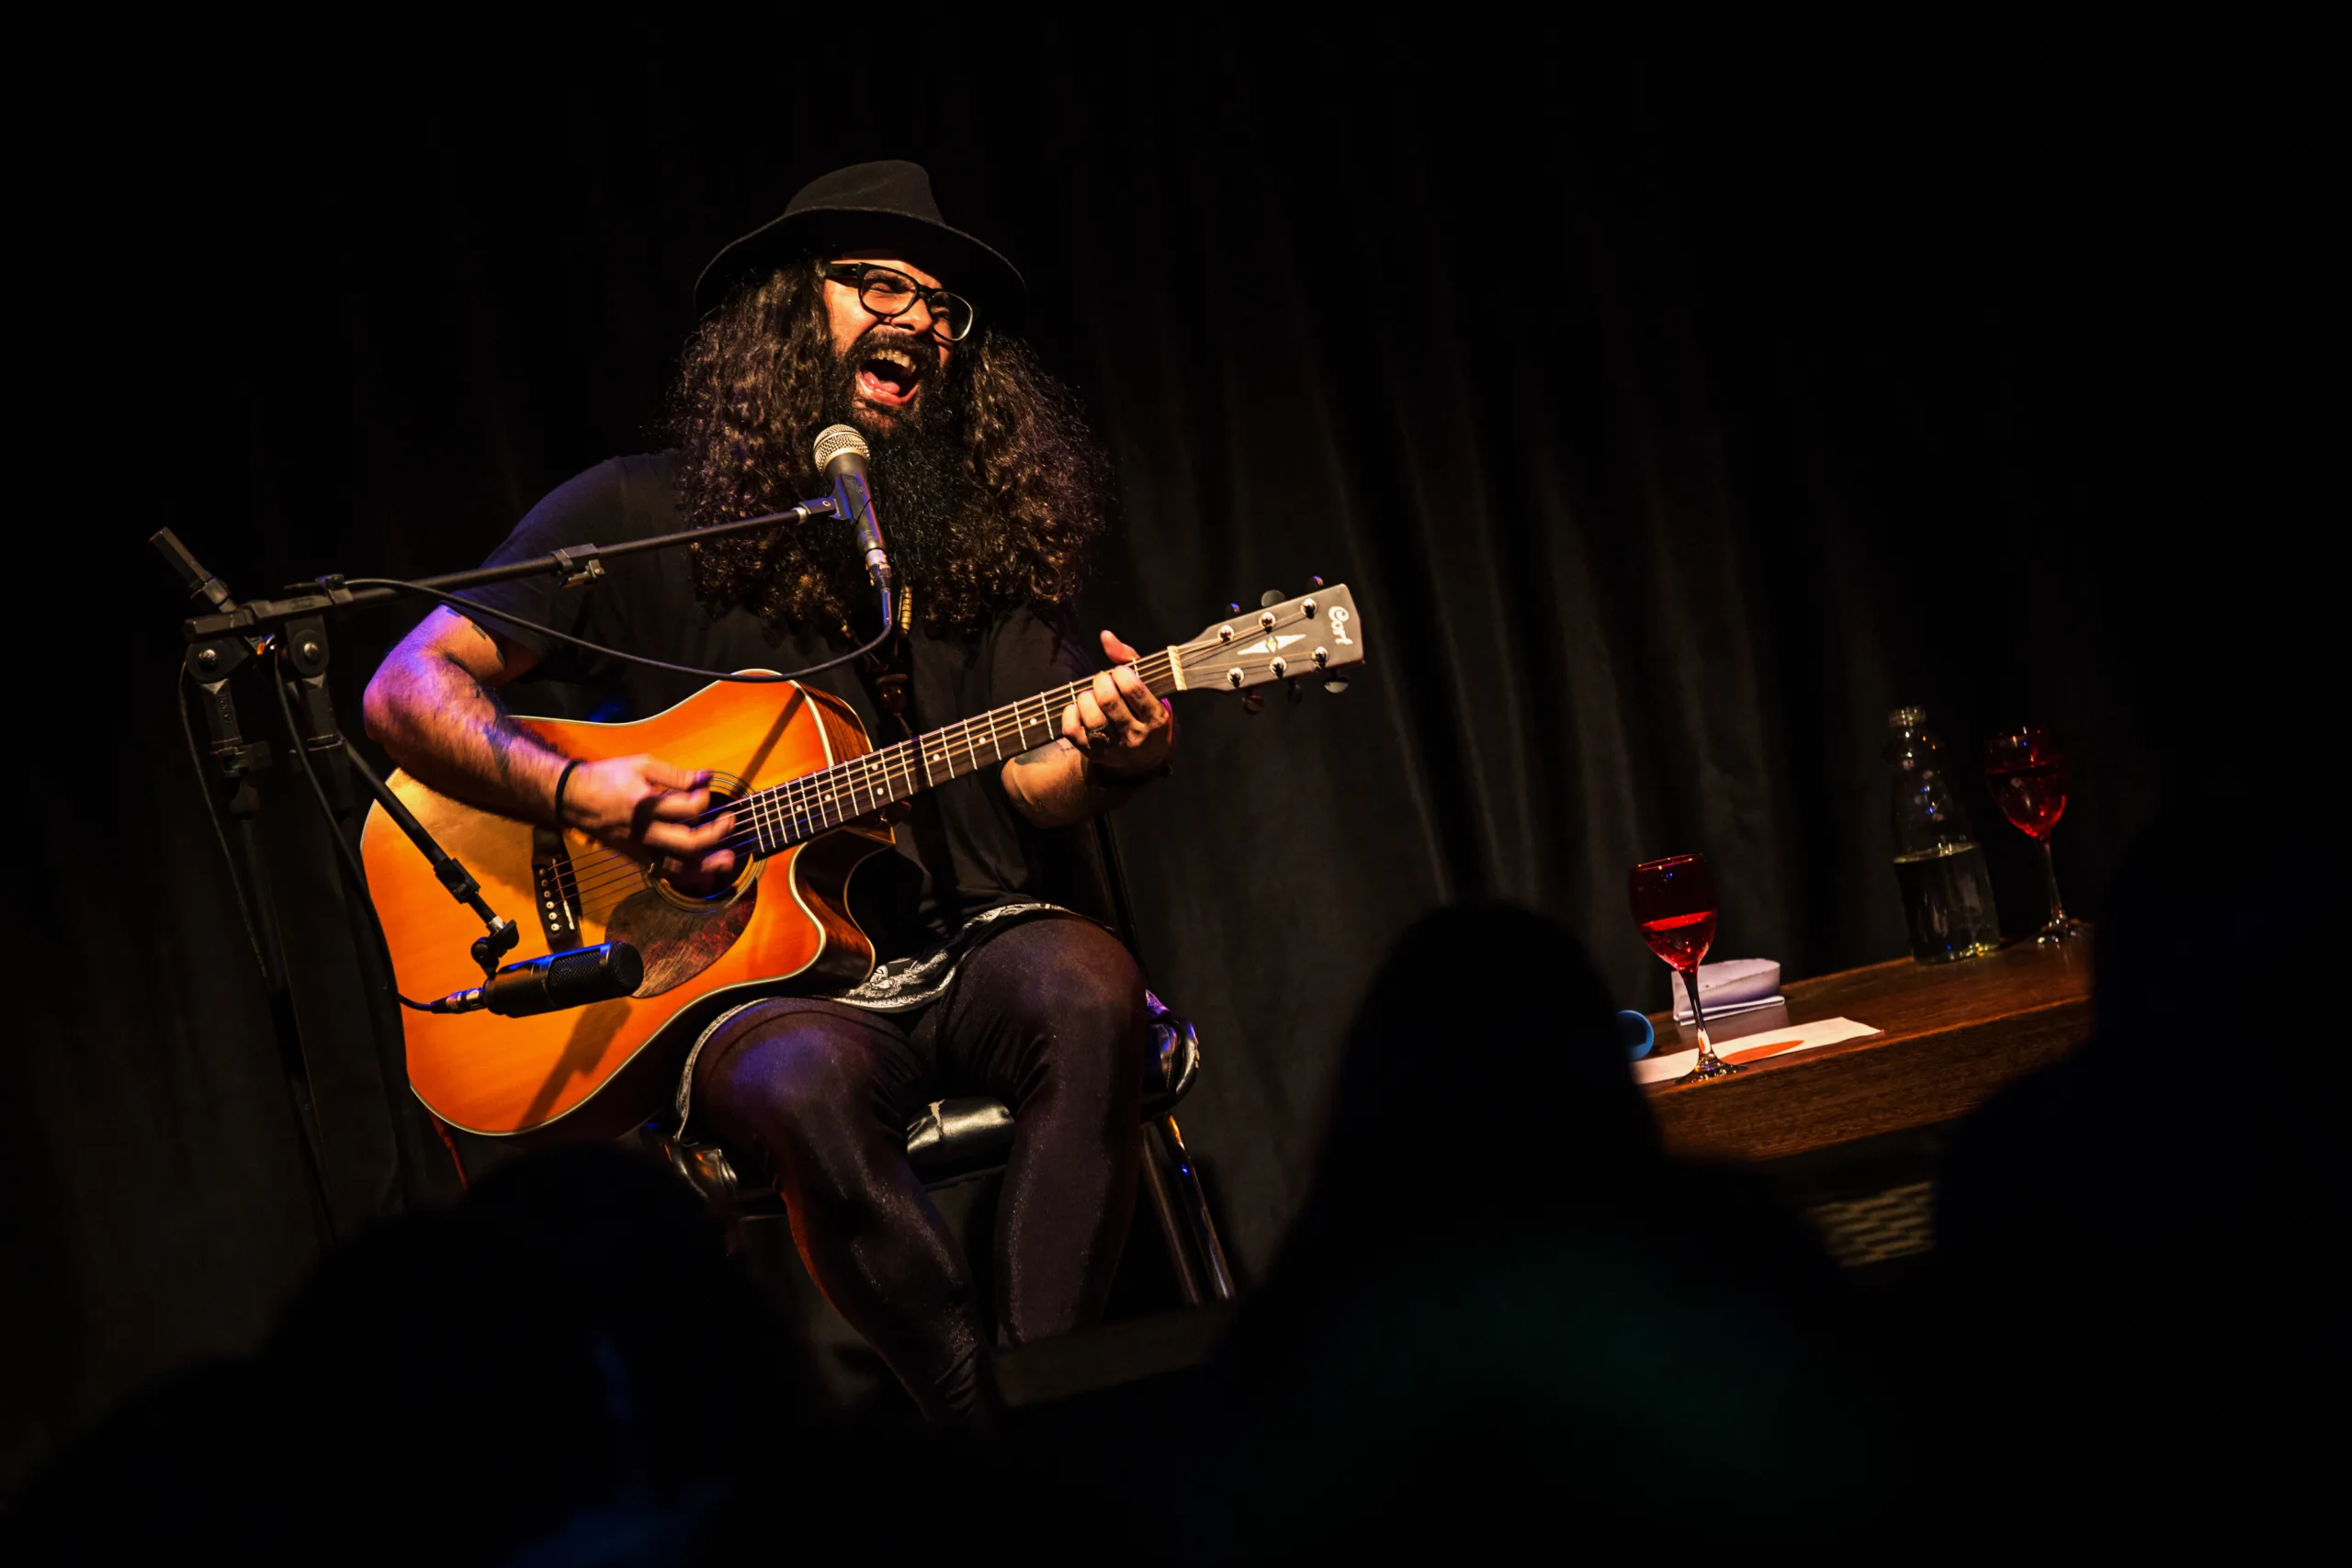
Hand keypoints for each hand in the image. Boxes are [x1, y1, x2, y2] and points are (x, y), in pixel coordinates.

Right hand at [558, 755, 736, 886]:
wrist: (573, 800)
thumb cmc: (608, 778)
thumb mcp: (641, 765)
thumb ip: (676, 774)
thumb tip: (707, 777)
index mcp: (645, 804)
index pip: (687, 808)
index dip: (704, 800)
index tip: (707, 792)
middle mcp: (644, 831)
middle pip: (688, 843)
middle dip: (716, 835)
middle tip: (731, 822)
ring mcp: (639, 848)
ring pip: (677, 867)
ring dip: (707, 867)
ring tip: (728, 861)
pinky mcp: (635, 858)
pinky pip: (664, 873)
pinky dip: (686, 877)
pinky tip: (705, 875)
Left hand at [1061, 630, 1173, 776]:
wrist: (1145, 760)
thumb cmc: (1147, 713)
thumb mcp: (1152, 688)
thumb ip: (1130, 659)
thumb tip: (1105, 636)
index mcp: (1156, 718)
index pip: (1133, 689)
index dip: (1120, 673)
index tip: (1119, 672)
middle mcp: (1137, 736)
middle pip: (1109, 702)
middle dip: (1100, 682)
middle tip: (1102, 680)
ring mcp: (1115, 749)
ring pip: (1092, 719)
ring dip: (1085, 698)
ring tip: (1090, 694)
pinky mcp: (1095, 755)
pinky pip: (1073, 733)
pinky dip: (1069, 714)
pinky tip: (1077, 707)